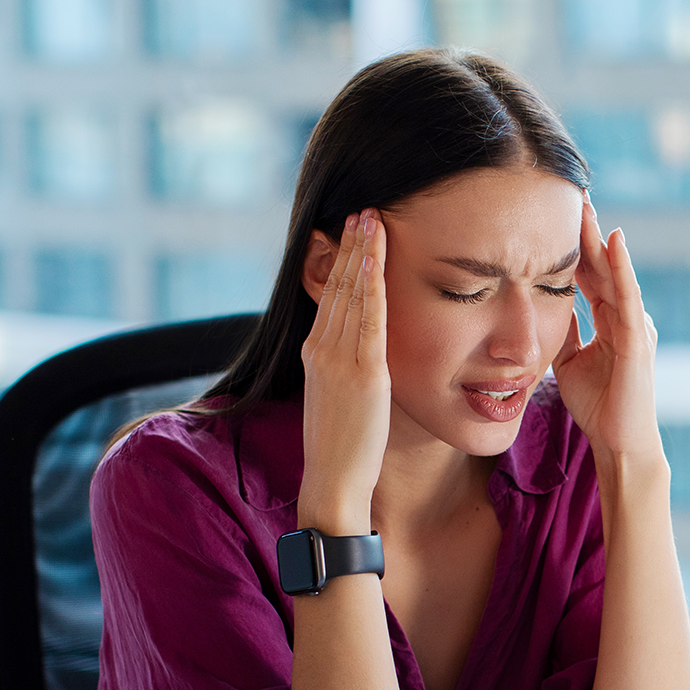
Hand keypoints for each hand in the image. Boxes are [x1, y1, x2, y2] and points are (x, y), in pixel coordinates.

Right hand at [298, 210, 390, 534]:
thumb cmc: (344, 448)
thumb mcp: (342, 396)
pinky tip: (374, 258)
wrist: (333, 481)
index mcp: (316, 352)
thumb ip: (349, 368)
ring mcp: (339, 359)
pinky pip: (367, 319)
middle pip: (337, 285)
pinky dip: (369, 284)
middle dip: (350, 244)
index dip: (342, 260)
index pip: (331, 296)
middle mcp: (321, 349)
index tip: (354, 230)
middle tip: (364, 208)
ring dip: (361, 252)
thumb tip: (366, 353)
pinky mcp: (362, 373)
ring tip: (371, 217)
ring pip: (350, 293)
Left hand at [552, 199, 662, 466]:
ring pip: (614, 274)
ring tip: (586, 207)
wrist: (618, 443)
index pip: (589, 275)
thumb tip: (543, 304)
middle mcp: (626, 317)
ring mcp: (634, 326)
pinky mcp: (637, 339)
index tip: (555, 215)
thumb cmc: (598, 407)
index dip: (573, 247)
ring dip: (599, 240)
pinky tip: (613, 239)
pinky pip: (627, 296)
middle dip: (585, 232)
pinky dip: (621, 266)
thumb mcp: (568, 361)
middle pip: (602, 267)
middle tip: (571, 194)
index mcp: (610, 322)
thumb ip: (563, 331)